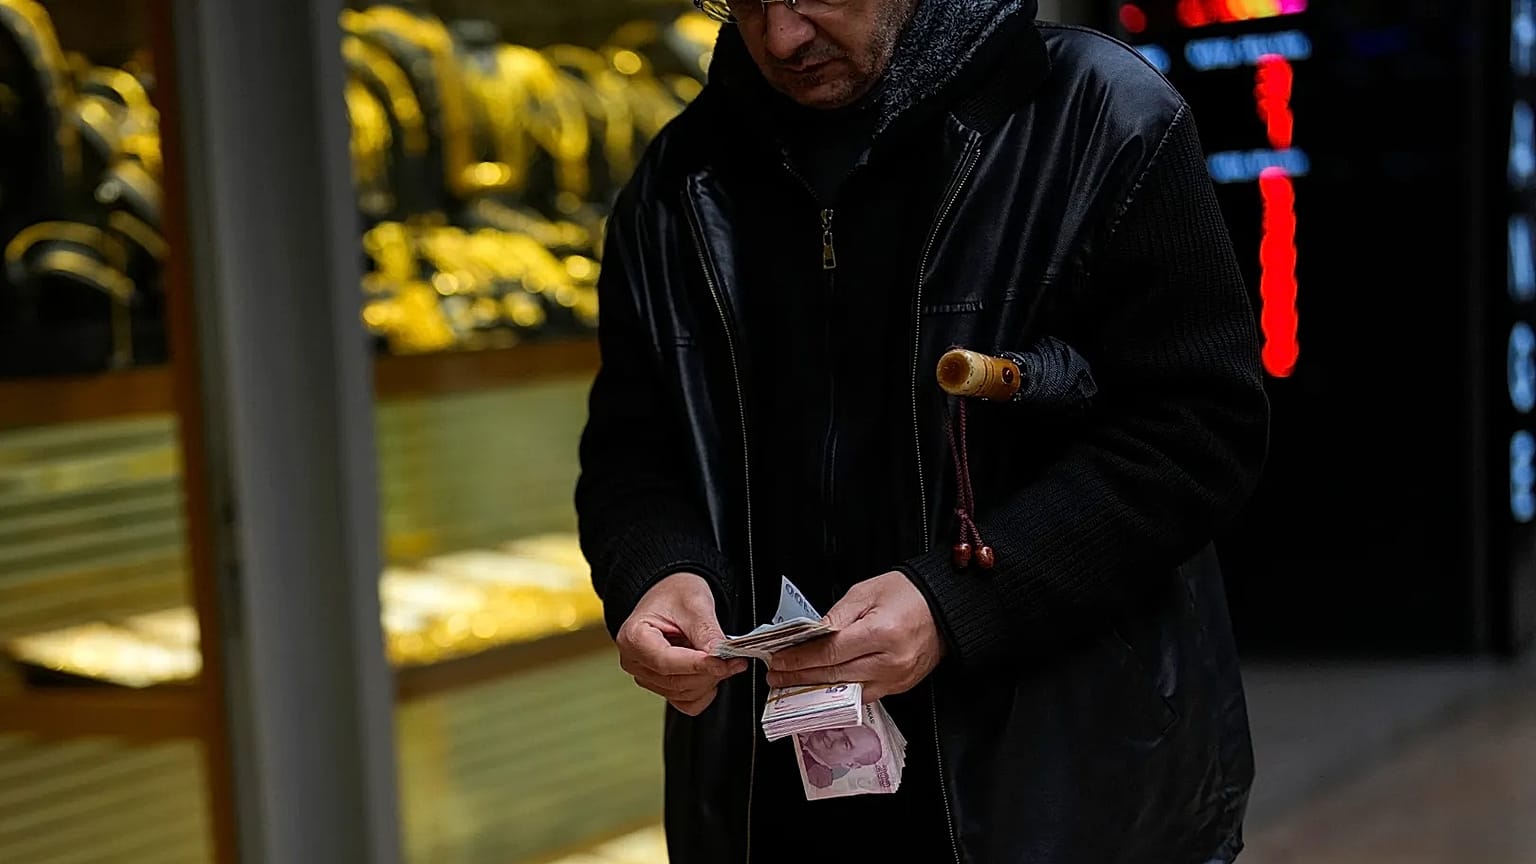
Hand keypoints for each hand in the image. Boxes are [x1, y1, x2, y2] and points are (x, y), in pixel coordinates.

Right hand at [616, 572, 748, 715]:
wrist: (672, 593)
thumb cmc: (675, 593)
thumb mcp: (694, 603)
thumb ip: (706, 632)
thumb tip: (719, 657)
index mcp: (634, 636)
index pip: (665, 662)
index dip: (697, 665)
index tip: (723, 663)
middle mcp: (635, 661)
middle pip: (675, 681)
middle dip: (709, 673)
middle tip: (734, 659)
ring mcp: (646, 676)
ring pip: (682, 694)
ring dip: (709, 681)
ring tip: (723, 659)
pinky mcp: (661, 686)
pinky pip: (686, 703)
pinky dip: (704, 693)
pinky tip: (711, 673)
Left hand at [766, 571, 945, 701]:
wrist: (945, 607)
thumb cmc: (908, 593)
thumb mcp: (866, 592)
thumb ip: (836, 616)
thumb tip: (810, 636)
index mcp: (882, 632)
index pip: (830, 652)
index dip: (800, 659)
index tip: (779, 660)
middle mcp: (890, 660)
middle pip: (835, 675)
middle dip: (801, 677)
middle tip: (777, 677)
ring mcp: (897, 678)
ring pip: (846, 692)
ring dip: (816, 690)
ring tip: (792, 685)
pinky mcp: (900, 686)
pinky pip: (864, 696)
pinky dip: (839, 693)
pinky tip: (821, 689)